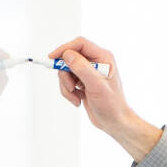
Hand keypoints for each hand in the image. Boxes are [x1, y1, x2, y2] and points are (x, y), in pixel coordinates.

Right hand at [46, 36, 160, 159]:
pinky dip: (68, 92)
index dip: (65, 49)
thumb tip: (67, 55)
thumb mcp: (96, 86)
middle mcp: (95, 62)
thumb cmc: (112, 105)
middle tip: (70, 88)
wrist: (114, 121)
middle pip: (69, 58)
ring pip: (66, 71)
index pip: (80, 44)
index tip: (53, 58)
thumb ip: (82, 68)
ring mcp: (88, 72)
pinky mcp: (82, 82)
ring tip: (76, 97)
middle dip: (65, 74)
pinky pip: (67, 81)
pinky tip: (78, 99)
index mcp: (103, 57)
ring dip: (67, 86)